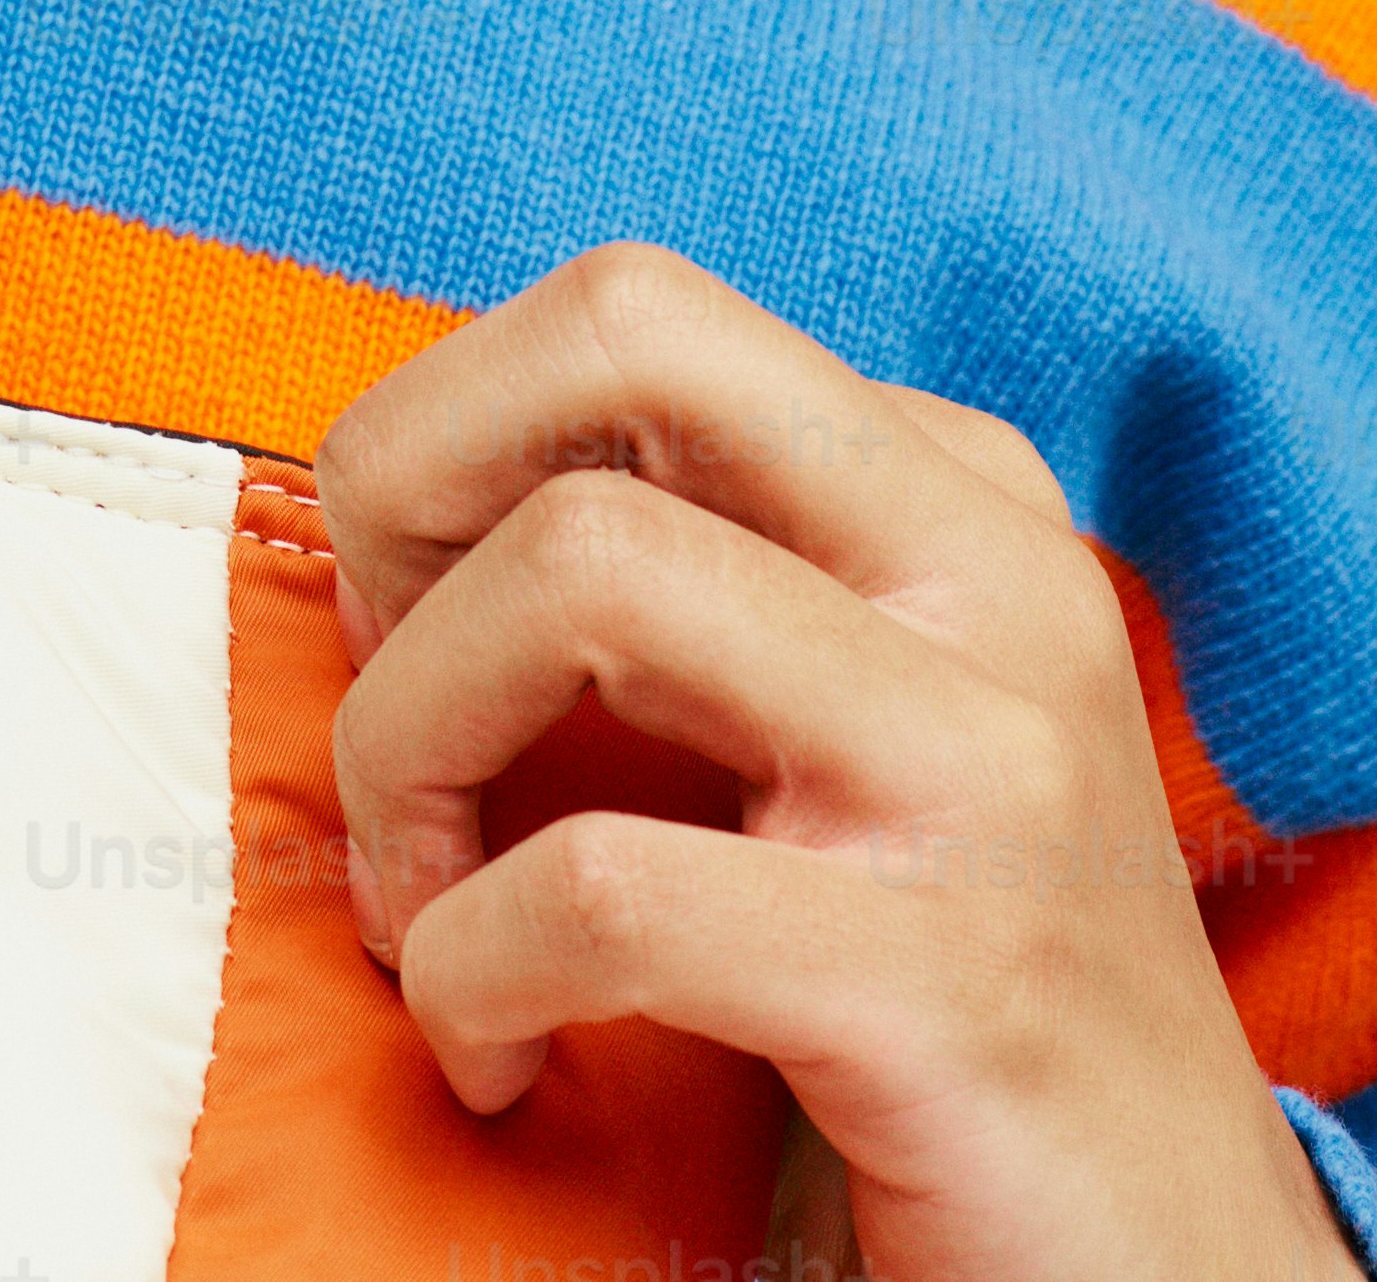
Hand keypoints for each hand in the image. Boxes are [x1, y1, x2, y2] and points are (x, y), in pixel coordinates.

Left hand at [317, 242, 1354, 1281]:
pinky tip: (496, 1062)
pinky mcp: (949, 978)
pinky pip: (597, 888)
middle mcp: (996, 588)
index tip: (409, 621)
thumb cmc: (942, 1004)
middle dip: (403, 483)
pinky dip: (467, 975)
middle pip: (622, 329)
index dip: (446, 443)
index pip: (632, 314)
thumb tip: (395, 515)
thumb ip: (699, 590)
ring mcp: (987, 773)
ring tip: (420, 912)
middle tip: (379, 693)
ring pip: (580, 572)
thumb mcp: (844, 734)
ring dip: (406, 756)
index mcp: (962, 507)